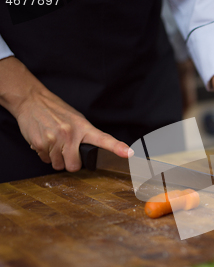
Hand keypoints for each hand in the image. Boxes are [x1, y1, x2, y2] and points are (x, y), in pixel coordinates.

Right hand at [0, 57, 129, 171]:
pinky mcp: (40, 143)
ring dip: (56, 158)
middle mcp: (70, 134)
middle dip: (70, 163)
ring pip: (58, 165)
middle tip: (67, 152)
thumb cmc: (56, 111)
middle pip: (74, 165)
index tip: (128, 153)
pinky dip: (45, 154)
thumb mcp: (76, 119)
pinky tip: (45, 141)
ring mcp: (55, 139)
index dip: (117, 147)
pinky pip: (45, 160)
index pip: (104, 139)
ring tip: (54, 143)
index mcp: (83, 127)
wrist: (31, 100)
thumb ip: (85, 136)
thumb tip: (91, 152)